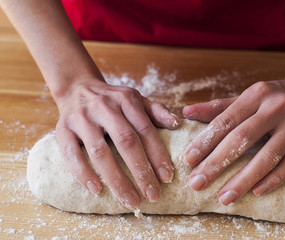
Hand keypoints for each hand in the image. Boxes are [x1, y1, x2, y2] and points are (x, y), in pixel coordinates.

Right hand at [55, 76, 179, 209]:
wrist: (77, 87)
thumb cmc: (113, 100)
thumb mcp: (136, 99)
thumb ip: (156, 111)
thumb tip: (177, 124)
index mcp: (126, 100)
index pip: (145, 130)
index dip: (157, 155)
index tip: (167, 178)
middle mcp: (104, 107)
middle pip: (126, 142)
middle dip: (141, 171)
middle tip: (153, 196)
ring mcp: (81, 118)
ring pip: (100, 152)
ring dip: (116, 179)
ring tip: (130, 200)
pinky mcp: (63, 129)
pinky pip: (71, 154)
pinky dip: (83, 174)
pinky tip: (97, 190)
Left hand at [182, 76, 284, 204]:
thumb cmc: (280, 96)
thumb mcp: (251, 95)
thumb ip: (219, 106)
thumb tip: (187, 111)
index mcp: (257, 94)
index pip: (225, 120)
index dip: (205, 141)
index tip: (188, 160)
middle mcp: (277, 106)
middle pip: (242, 139)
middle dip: (216, 164)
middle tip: (197, 183)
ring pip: (267, 156)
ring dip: (243, 180)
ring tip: (224, 197)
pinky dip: (274, 179)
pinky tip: (256, 191)